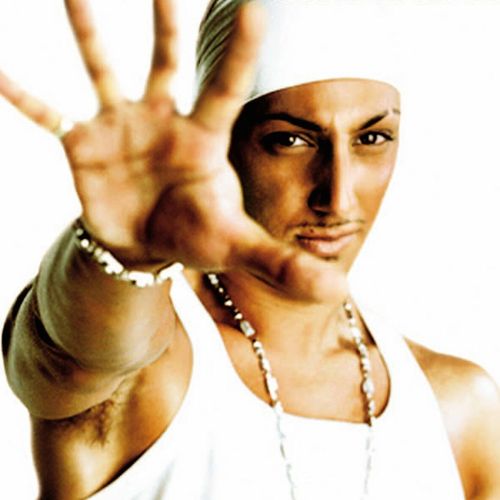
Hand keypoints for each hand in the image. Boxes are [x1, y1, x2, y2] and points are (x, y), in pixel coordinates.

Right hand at [0, 0, 346, 300]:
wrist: (148, 244)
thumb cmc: (197, 235)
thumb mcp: (239, 248)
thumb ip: (285, 264)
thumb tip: (338, 289)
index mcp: (203, 139)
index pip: (229, 86)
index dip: (243, 48)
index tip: (259, 1)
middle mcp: (162, 120)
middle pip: (167, 58)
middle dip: (167, 16)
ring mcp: (120, 126)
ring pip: (102, 66)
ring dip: (87, 28)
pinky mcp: (83, 145)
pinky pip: (47, 114)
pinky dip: (23, 96)